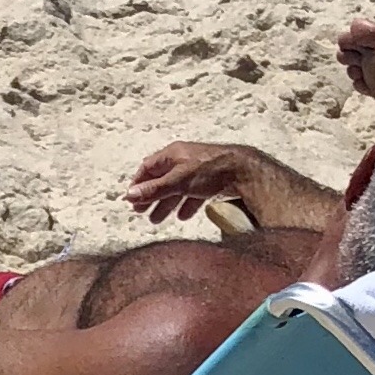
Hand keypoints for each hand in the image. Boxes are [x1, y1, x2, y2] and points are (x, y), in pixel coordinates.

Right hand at [125, 142, 248, 223]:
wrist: (244, 172)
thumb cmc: (210, 170)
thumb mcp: (178, 182)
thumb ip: (154, 190)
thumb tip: (130, 195)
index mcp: (172, 155)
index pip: (148, 168)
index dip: (138, 184)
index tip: (131, 199)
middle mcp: (183, 160)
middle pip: (161, 180)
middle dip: (151, 197)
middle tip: (141, 212)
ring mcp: (197, 171)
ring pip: (176, 189)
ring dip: (166, 204)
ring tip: (157, 220)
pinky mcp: (210, 181)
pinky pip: (193, 194)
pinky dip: (186, 205)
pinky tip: (183, 216)